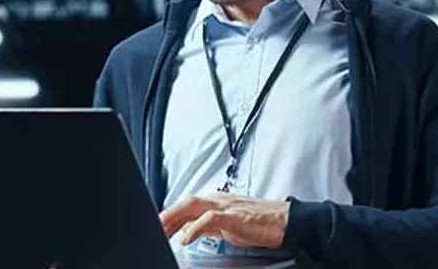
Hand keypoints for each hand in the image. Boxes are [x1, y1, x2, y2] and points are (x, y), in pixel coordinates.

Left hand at [159, 192, 289, 248]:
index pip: (186, 206)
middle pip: (185, 203)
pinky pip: (210, 219)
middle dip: (167, 215)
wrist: (285, 221)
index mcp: (216, 201)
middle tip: (152, 227)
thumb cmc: (260, 223)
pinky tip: (185, 238)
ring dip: (174, 218)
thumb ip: (207, 227)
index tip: (158, 227)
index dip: (169, 216)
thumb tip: (189, 232)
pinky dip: (195, 228)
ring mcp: (226, 206)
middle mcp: (218, 200)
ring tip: (161, 230)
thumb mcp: (227, 226)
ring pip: (193, 206)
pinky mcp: (234, 215)